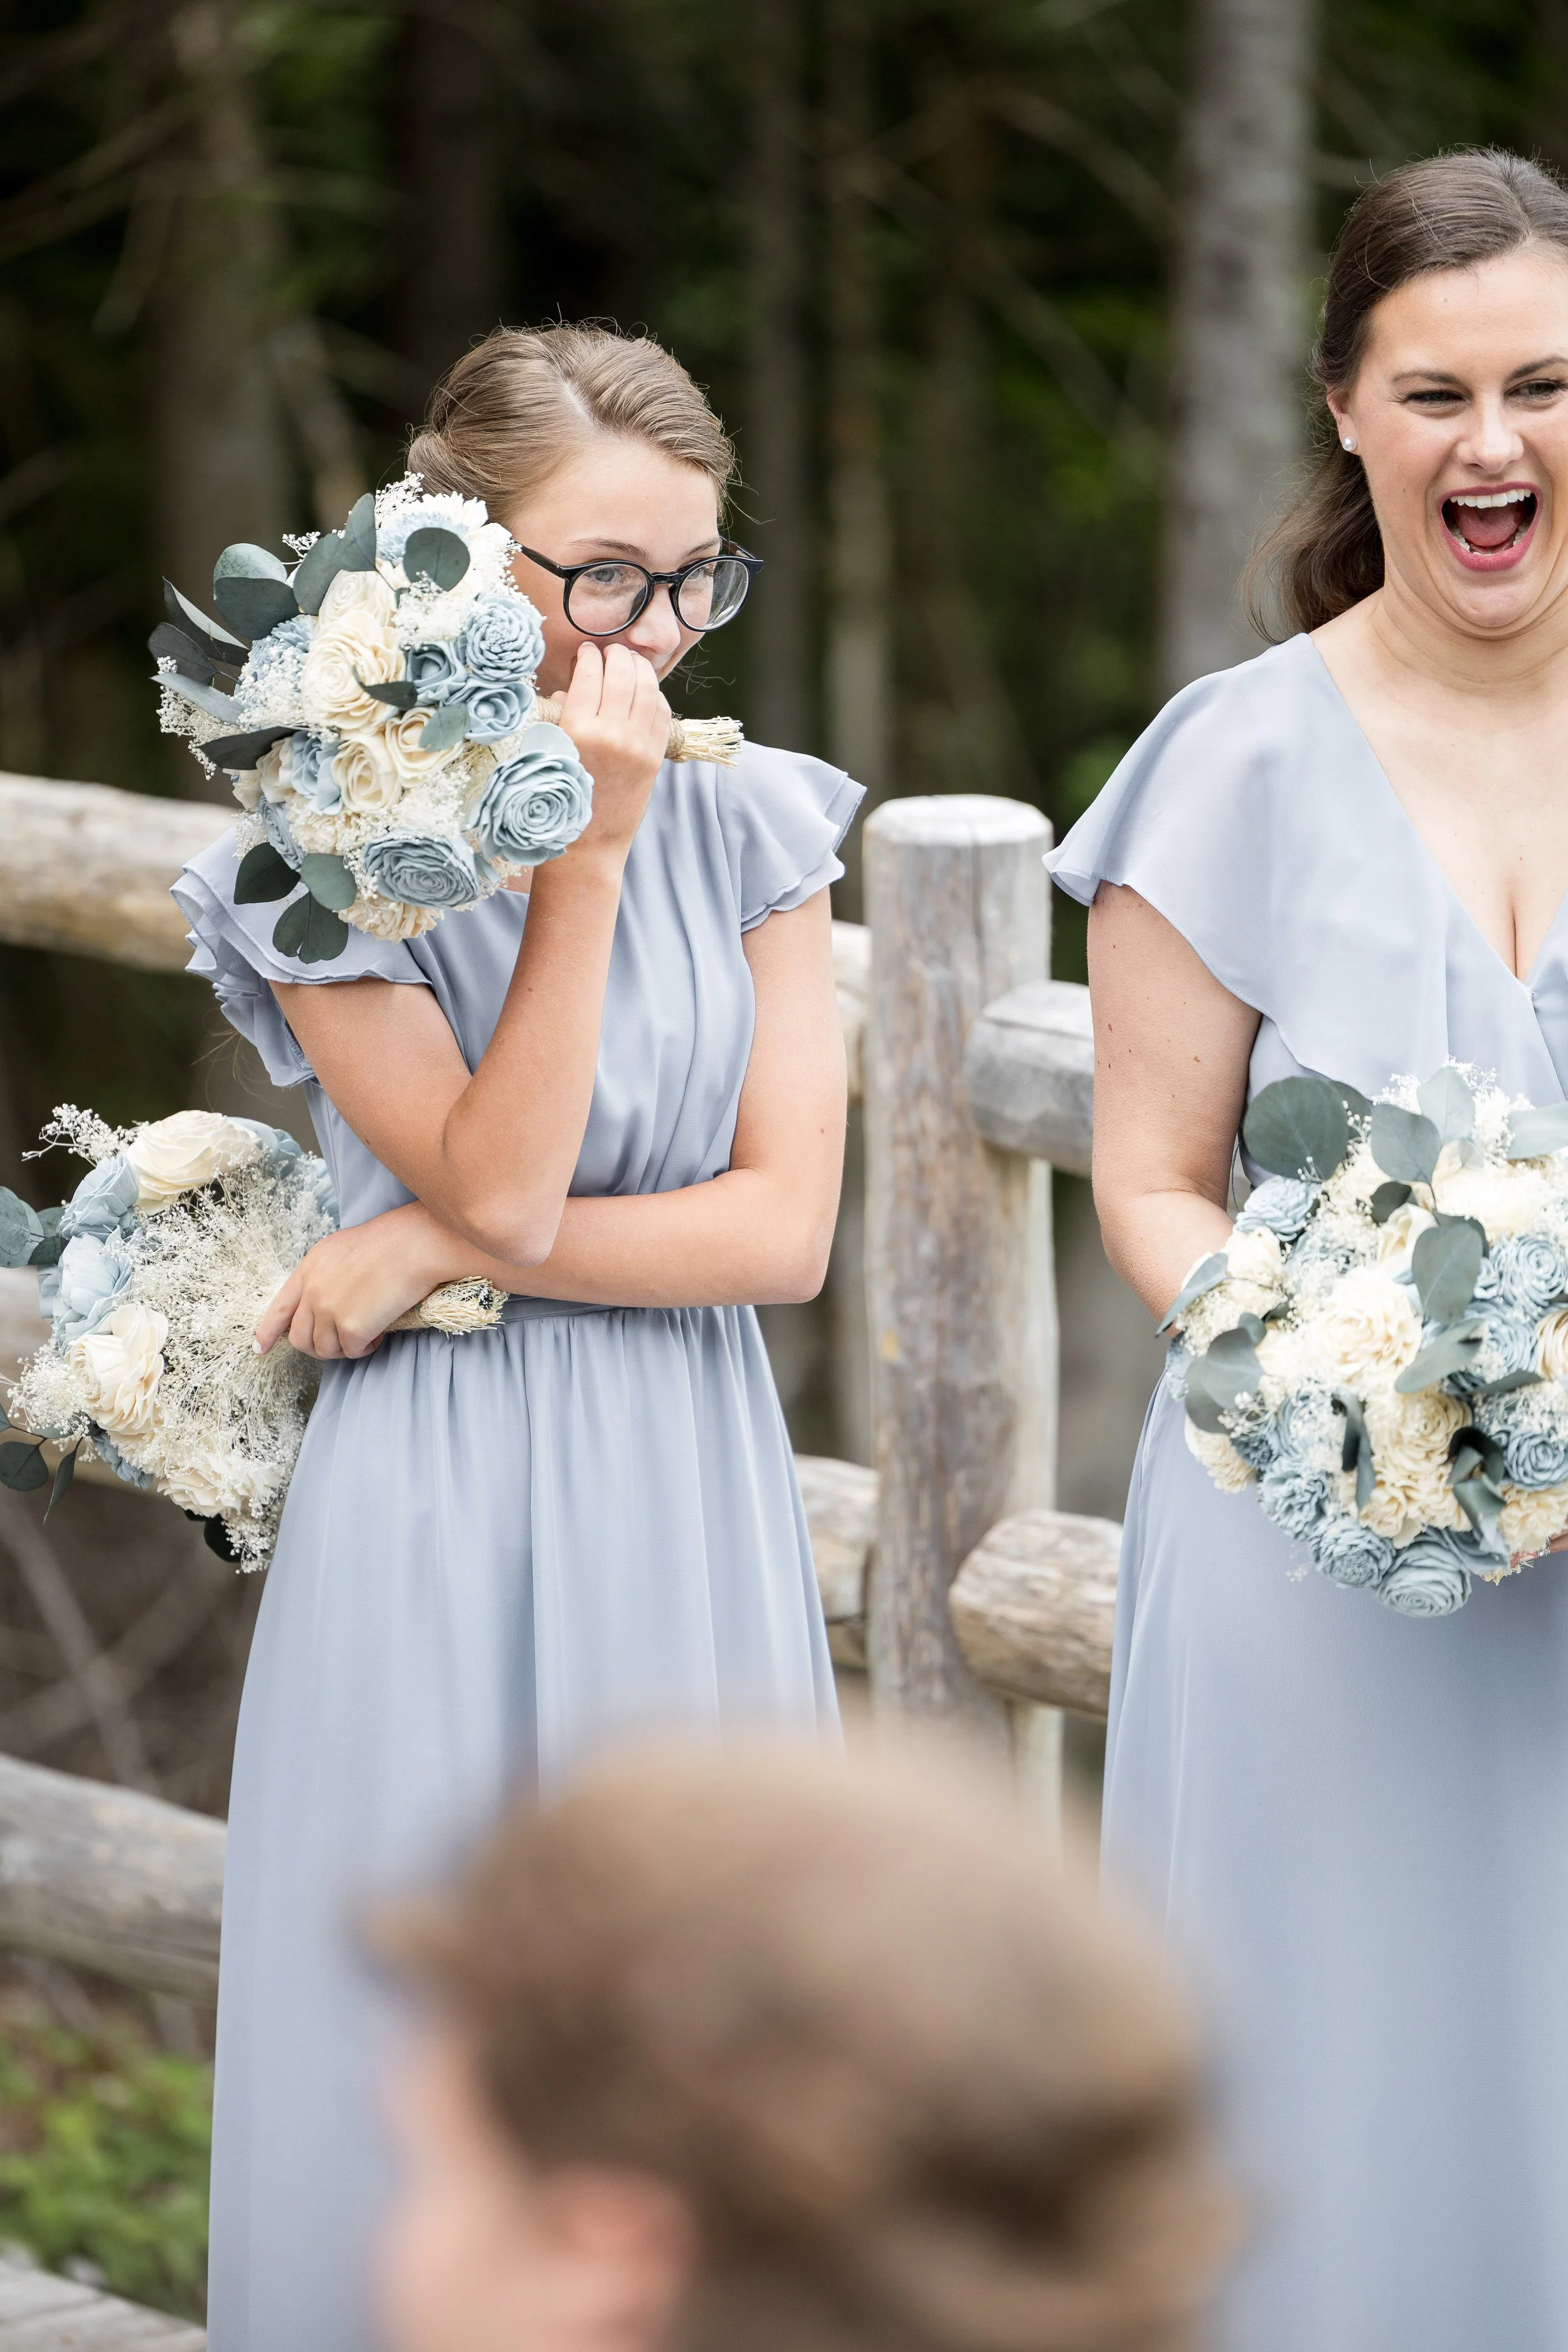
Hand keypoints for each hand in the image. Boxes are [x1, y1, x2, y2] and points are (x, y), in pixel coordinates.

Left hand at [255, 1211, 458, 1360]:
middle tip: (342, 1341)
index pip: (280, 1308)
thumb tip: (323, 1306)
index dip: (266, 1332)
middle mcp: (313, 1291)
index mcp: (309, 1269)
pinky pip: (351, 1352)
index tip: (259, 1348)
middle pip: (299, 1338)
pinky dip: (365, 1348)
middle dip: (318, 1346)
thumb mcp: (342, 1250)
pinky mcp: (350, 1327)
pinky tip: (379, 1333)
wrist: (414, 1245)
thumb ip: (324, 1277)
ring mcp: (329, 1310)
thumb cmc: (391, 1243)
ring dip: (344, 1347)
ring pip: (324, 1349)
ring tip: (367, 1333)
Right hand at [553, 642, 668, 858]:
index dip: (589, 656)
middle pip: (621, 674)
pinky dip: (655, 694)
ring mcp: (638, 745)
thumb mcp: (550, 752)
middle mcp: (611, 734)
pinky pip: (662, 712)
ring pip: (646, 688)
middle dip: (616, 655)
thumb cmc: (560, 797)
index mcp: (577, 731)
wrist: (589, 843)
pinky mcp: (655, 757)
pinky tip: (646, 690)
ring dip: (639, 667)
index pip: (588, 675)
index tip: (587, 651)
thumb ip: (562, 715)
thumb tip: (574, 685)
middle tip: (611, 651)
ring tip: (631, 662)